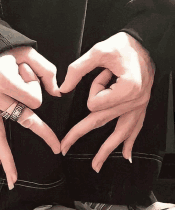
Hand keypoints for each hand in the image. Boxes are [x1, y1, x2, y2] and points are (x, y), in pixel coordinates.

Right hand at [0, 47, 60, 189]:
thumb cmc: (5, 49)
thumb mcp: (28, 52)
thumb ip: (47, 71)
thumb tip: (58, 92)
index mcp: (4, 80)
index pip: (34, 100)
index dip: (39, 91)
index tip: (32, 80)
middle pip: (23, 116)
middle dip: (41, 128)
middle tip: (56, 147)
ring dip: (7, 159)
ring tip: (13, 178)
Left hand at [60, 32, 154, 172]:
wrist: (146, 45)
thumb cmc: (125, 46)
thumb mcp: (99, 51)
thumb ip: (78, 69)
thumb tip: (63, 88)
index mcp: (126, 89)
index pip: (95, 102)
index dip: (93, 88)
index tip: (101, 75)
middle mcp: (134, 102)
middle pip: (101, 122)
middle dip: (79, 135)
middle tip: (65, 147)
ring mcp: (138, 107)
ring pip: (120, 134)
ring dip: (106, 150)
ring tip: (95, 165)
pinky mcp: (140, 107)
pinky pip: (136, 129)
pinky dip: (130, 144)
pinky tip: (126, 156)